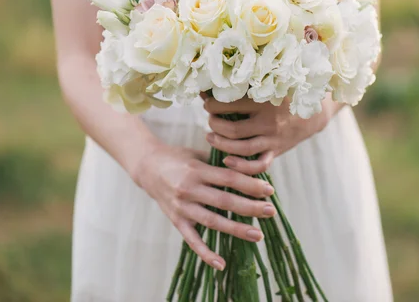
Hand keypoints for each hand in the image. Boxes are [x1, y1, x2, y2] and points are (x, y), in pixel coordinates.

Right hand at [133, 142, 276, 270]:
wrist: (147, 167)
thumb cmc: (178, 158)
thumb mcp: (198, 154)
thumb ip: (220, 162)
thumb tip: (251, 169)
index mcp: (197, 170)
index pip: (229, 178)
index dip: (250, 185)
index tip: (269, 190)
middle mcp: (188, 189)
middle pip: (224, 201)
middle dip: (250, 207)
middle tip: (270, 211)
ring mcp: (181, 207)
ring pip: (212, 221)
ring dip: (236, 229)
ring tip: (257, 234)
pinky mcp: (176, 221)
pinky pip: (192, 240)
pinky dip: (206, 253)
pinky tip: (221, 264)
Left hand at [202, 95, 341, 173]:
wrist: (314, 112)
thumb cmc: (285, 94)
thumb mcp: (268, 86)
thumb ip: (243, 86)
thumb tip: (210, 85)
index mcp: (265, 100)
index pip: (230, 104)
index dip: (212, 105)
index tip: (208, 103)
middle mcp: (269, 121)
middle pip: (232, 129)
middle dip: (214, 124)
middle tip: (210, 119)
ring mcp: (273, 138)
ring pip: (241, 148)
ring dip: (221, 144)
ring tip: (210, 136)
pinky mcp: (276, 150)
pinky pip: (259, 165)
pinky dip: (241, 166)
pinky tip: (227, 160)